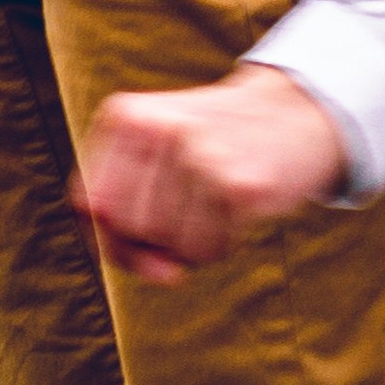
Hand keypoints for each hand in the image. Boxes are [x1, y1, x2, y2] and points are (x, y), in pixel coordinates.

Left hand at [73, 65, 349, 284]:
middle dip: (155, 238)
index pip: (90, 205)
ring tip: (215, 204)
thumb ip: (125, 222)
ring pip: (169, 246)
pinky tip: (238, 211)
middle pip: (129, 230)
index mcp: (125, 117)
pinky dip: (222, 245)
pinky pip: (208, 251)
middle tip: (189, 209)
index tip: (142, 231)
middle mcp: (159, 129)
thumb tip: (163, 272)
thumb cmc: (210, 148)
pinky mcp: (239, 186)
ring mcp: (200, 155)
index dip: (111, 234)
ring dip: (193, 244)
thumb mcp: (153, 157)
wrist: (294, 112)